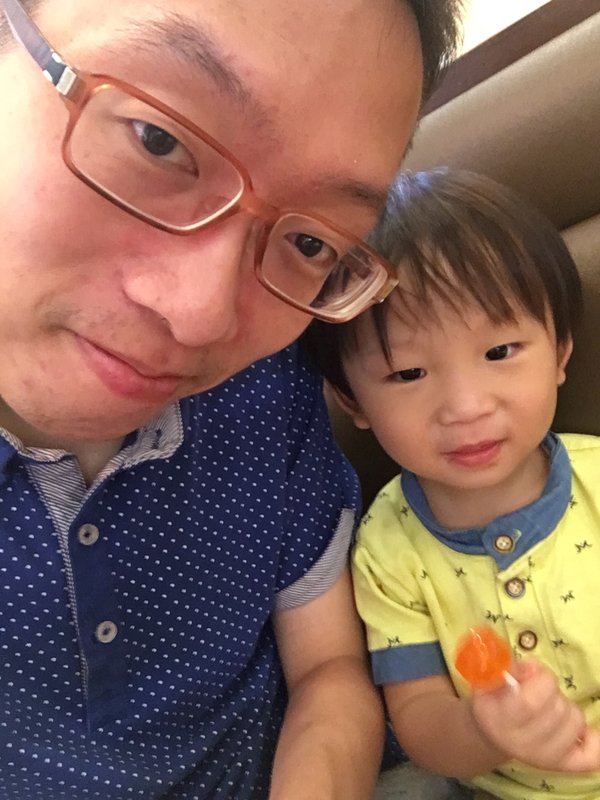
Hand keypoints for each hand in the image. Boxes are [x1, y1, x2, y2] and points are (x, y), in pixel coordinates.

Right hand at [470, 659, 599, 771]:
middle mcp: (523, 744)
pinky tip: (580, 730)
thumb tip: (533, 668)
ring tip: (549, 706)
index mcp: (499, 721)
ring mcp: (545, 757)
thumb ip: (508, 670)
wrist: (491, 734)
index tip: (530, 671)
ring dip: (566, 706)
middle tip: (537, 690)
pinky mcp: (563, 765)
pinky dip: (593, 739)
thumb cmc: (492, 700)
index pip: (531, 703)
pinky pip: (592, 755)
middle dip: (552, 690)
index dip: (540, 678)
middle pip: (558, 709)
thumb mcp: (488, 680)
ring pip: (576, 721)